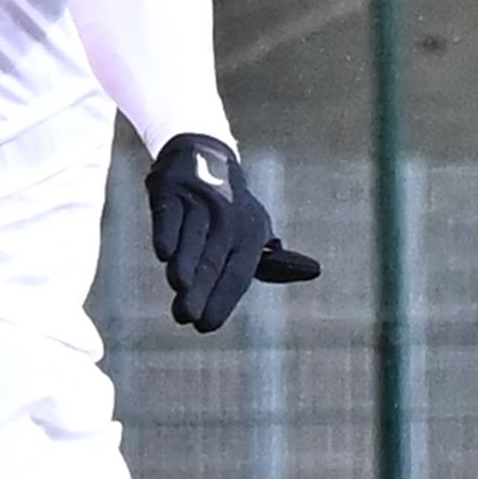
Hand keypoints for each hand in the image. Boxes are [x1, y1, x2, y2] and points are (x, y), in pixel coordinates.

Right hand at [145, 134, 320, 331]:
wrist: (201, 152)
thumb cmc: (230, 206)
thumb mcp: (255, 227)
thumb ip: (273, 258)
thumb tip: (314, 271)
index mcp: (249, 233)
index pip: (237, 274)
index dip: (222, 301)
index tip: (205, 326)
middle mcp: (226, 218)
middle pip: (213, 260)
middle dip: (200, 290)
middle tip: (187, 316)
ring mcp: (198, 202)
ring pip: (191, 238)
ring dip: (184, 264)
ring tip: (178, 288)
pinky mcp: (171, 190)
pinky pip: (169, 214)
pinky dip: (167, 232)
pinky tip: (163, 254)